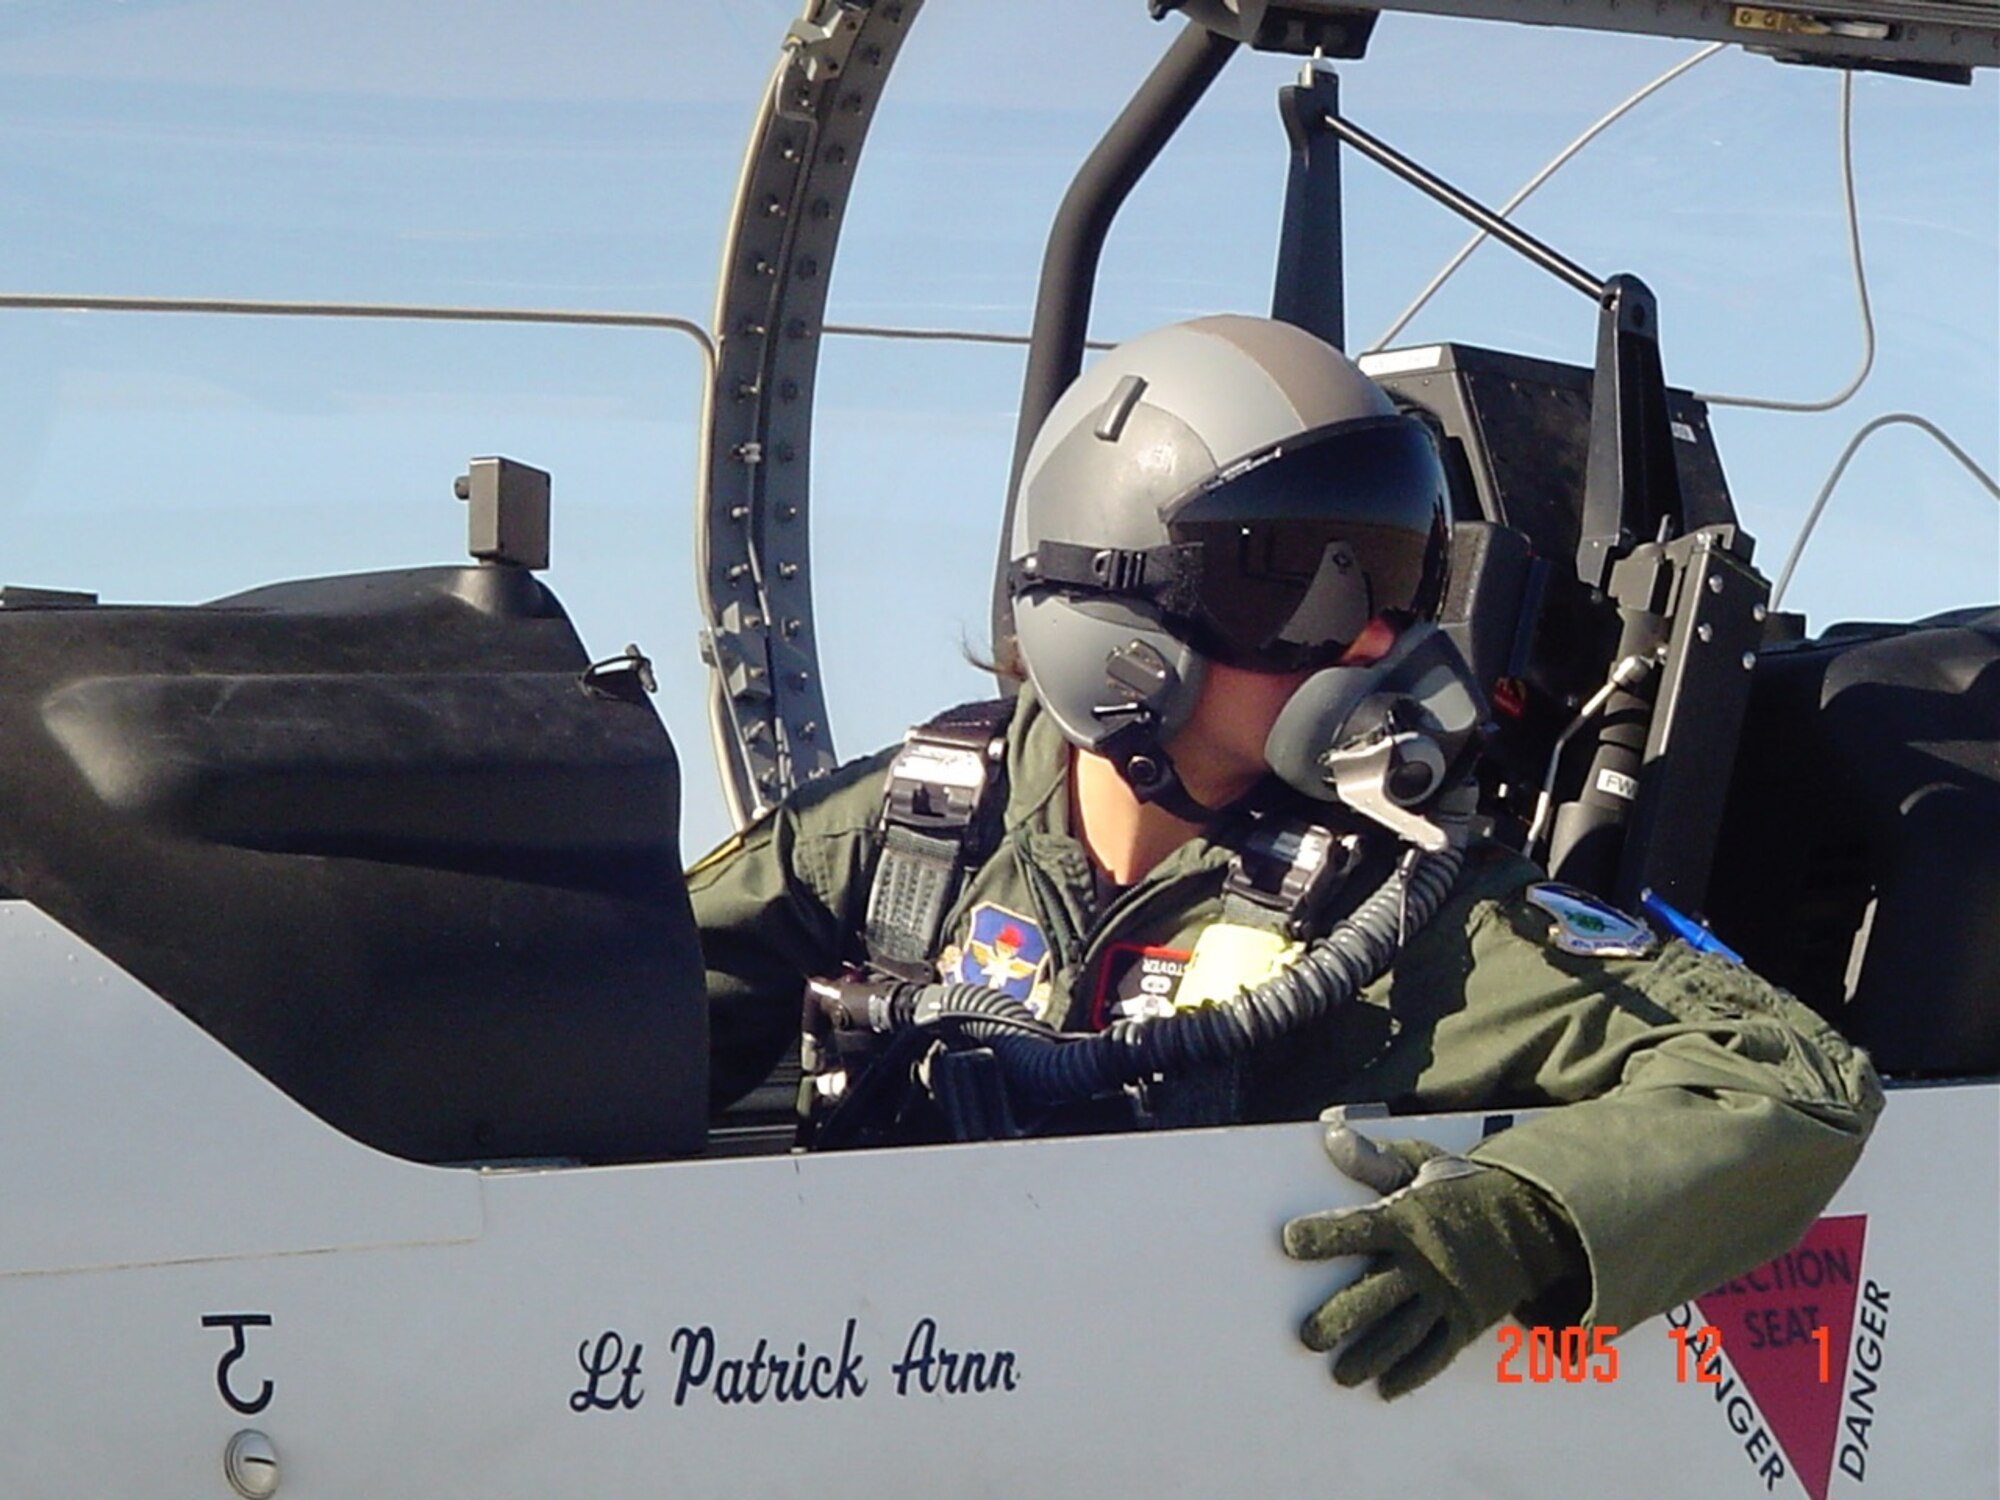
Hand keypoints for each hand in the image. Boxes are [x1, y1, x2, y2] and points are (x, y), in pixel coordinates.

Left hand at [1281, 1126, 1584, 1399]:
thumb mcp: (1422, 1162)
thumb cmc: (1462, 1189)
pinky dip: (1413, 1373)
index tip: (1289, 1242)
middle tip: (1309, 1337)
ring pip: (1403, 1331)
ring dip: (1369, 1355)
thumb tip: (1331, 1132)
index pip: (1357, 1228)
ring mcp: (1447, 1295)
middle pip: (1376, 1293)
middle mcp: (1424, 1262)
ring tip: (1340, 1375)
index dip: (1323, 1235)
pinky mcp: (1467, 1319)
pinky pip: (1438, 1352)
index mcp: (1406, 1220)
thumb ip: (1374, 1157)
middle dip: (1341, 1316)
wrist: (1532, 1218)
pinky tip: (1386, 1389)